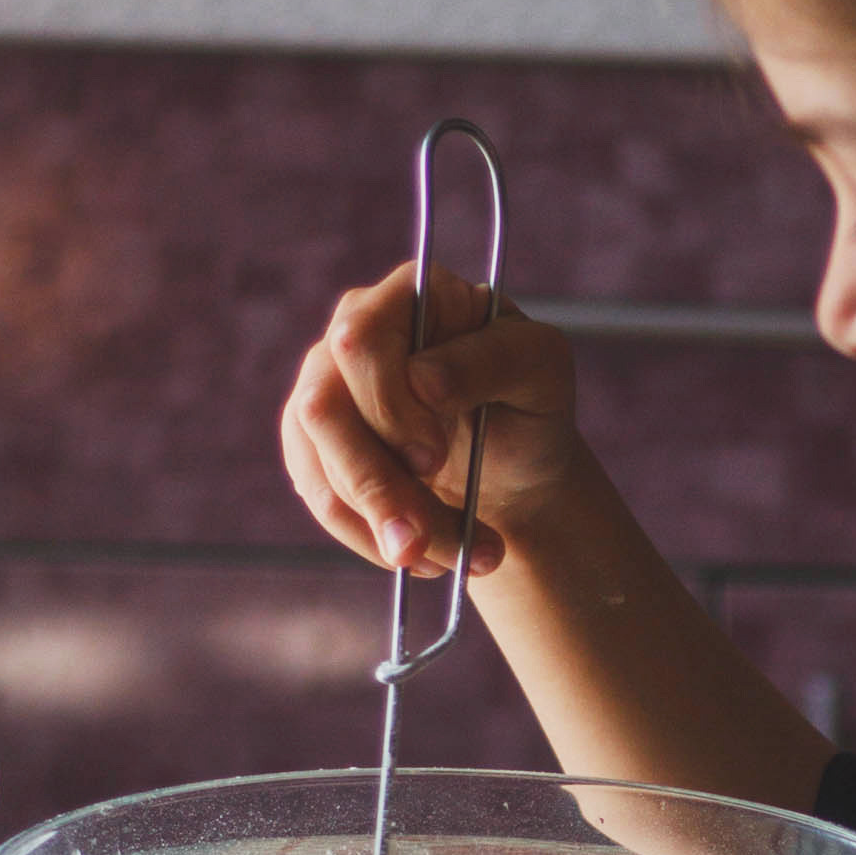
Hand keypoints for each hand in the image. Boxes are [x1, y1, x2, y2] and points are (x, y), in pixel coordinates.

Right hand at [282, 261, 586, 583]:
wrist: (516, 468)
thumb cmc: (530, 406)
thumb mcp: (542, 372)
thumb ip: (493, 360)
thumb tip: (422, 379)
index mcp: (410, 295)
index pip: (358, 341)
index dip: (388, 406)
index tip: (433, 457)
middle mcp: (353, 331)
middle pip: (325, 408)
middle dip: (379, 485)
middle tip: (430, 541)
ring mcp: (325, 388)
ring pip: (322, 464)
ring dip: (385, 524)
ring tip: (452, 559)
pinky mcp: (313, 446)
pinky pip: (322, 499)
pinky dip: (373, 539)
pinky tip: (425, 558)